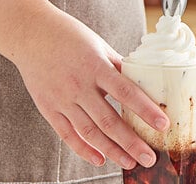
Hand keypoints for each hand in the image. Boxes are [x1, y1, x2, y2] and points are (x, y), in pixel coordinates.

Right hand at [15, 8, 168, 169]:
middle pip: (109, 120)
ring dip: (112, 150)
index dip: (146, 110)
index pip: (126, 92)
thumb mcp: (99, 45)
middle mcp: (79, 86)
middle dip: (132, 142)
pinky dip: (84, 149)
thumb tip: (139, 81)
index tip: (163, 124)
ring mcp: (62, 99)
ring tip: (130, 161)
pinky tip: (100, 159)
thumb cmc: (69, 36)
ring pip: (90, 132)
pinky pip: (68, 134)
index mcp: (96, 66)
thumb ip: (117, 66)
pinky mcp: (48, 108)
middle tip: (149, 158)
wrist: (32, 34)